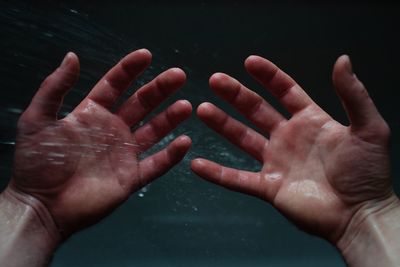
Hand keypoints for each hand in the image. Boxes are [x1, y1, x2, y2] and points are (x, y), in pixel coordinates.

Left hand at [8, 49, 191, 238]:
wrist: (42, 206)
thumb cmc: (38, 163)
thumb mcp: (38, 119)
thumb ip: (54, 87)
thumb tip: (73, 56)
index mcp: (92, 113)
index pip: (115, 85)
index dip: (130, 69)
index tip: (146, 55)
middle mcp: (113, 129)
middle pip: (141, 103)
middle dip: (160, 88)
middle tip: (179, 75)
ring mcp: (124, 153)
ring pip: (154, 130)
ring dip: (170, 118)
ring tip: (187, 106)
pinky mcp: (132, 177)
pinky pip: (156, 164)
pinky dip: (171, 154)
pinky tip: (184, 141)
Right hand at [191, 55, 393, 242]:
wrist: (360, 214)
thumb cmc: (368, 171)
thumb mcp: (369, 128)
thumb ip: (354, 95)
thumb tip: (342, 59)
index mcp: (309, 120)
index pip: (284, 91)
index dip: (268, 76)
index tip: (249, 62)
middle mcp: (288, 137)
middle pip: (256, 110)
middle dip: (235, 94)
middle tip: (215, 80)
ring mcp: (275, 162)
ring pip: (242, 139)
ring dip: (222, 124)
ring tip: (202, 109)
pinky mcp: (267, 187)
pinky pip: (237, 179)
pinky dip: (216, 173)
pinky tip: (196, 164)